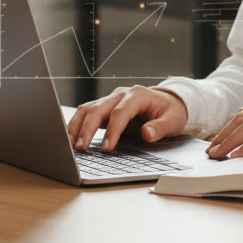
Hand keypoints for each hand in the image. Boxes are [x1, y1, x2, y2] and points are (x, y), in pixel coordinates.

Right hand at [67, 85, 188, 151]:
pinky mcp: (104, 108)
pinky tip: (71, 139)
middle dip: (87, 128)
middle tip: (80, 148)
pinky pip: (87, 114)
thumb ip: (160, 127)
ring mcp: (110, 99)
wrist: (168, 102)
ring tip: (69, 145)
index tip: (107, 149)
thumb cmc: (170, 112)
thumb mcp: (172, 120)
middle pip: (98, 108)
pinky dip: (77, 125)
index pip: (120, 112)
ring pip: (87, 109)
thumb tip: (147, 134)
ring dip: (77, 126)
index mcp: (137, 95)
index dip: (112, 130)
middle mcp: (120, 94)